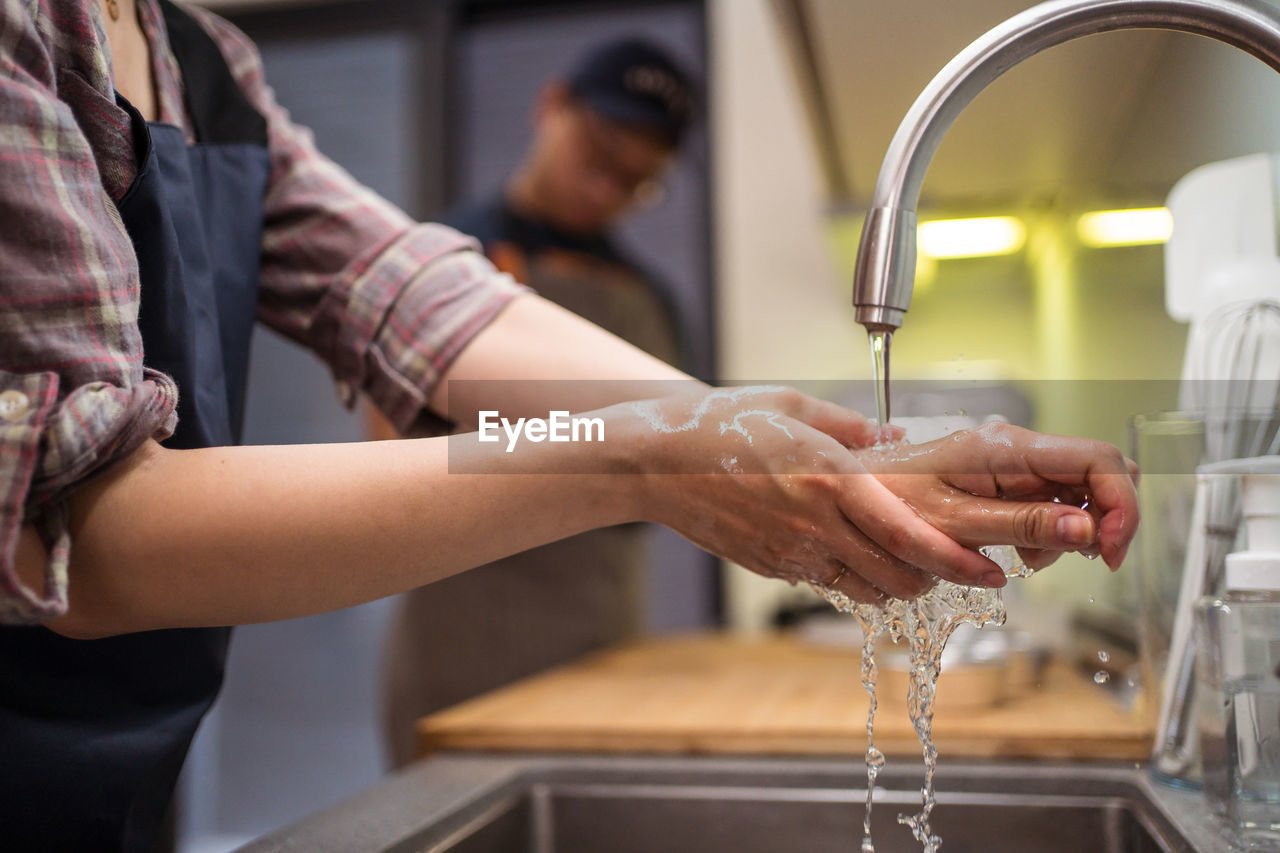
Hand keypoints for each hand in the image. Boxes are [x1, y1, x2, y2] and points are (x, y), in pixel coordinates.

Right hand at [628, 391, 1137, 604]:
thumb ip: (851, 426)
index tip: (992, 571)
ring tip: (913, 562)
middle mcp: (816, 525)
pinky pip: (833, 586)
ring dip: (901, 584)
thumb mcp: (792, 405)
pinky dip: (860, 581)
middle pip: (900, 577)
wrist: (655, 464)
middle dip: (939, 580)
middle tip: (961, 566)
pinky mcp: (775, 567)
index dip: (957, 562)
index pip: (909, 537)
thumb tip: (896, 436)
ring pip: (870, 592)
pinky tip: (859, 554)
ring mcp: (793, 553)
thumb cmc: (721, 424)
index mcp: (829, 479)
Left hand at [858, 421, 1139, 574]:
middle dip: (1100, 519)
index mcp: (1008, 449)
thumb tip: (1085, 528)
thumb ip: (1024, 525)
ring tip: (1031, 559)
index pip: (1100, 459)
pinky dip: (1048, 533)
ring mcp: (1011, 464)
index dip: (1121, 505)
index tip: (1110, 552)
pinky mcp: (1003, 481)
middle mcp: (1016, 448)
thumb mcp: (958, 525)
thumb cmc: (890, 506)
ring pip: (1076, 492)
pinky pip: (1048, 503)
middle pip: (1097, 473)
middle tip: (1076, 559)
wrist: (851, 498)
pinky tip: (1019, 553)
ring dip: (1071, 531)